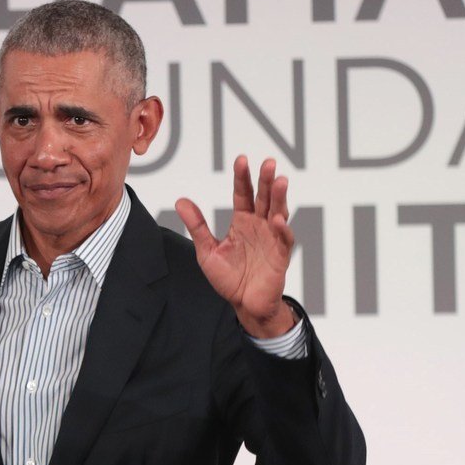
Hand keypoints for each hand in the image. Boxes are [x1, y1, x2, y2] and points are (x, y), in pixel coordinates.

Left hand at [175, 156, 296, 337]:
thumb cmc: (228, 277)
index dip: (243, 178)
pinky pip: (283, 239)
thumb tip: (181, 201)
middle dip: (265, 180)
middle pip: (263, 198)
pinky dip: (282, 229)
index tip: (241, 160)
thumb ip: (197, 226)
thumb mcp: (207, 250)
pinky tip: (277, 219)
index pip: (243, 194)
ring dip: (279, 197)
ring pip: (278, 212)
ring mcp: (272, 239)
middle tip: (268, 162)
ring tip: (279, 180)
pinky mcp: (280, 255)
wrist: (243, 304)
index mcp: (242, 221)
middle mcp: (259, 226)